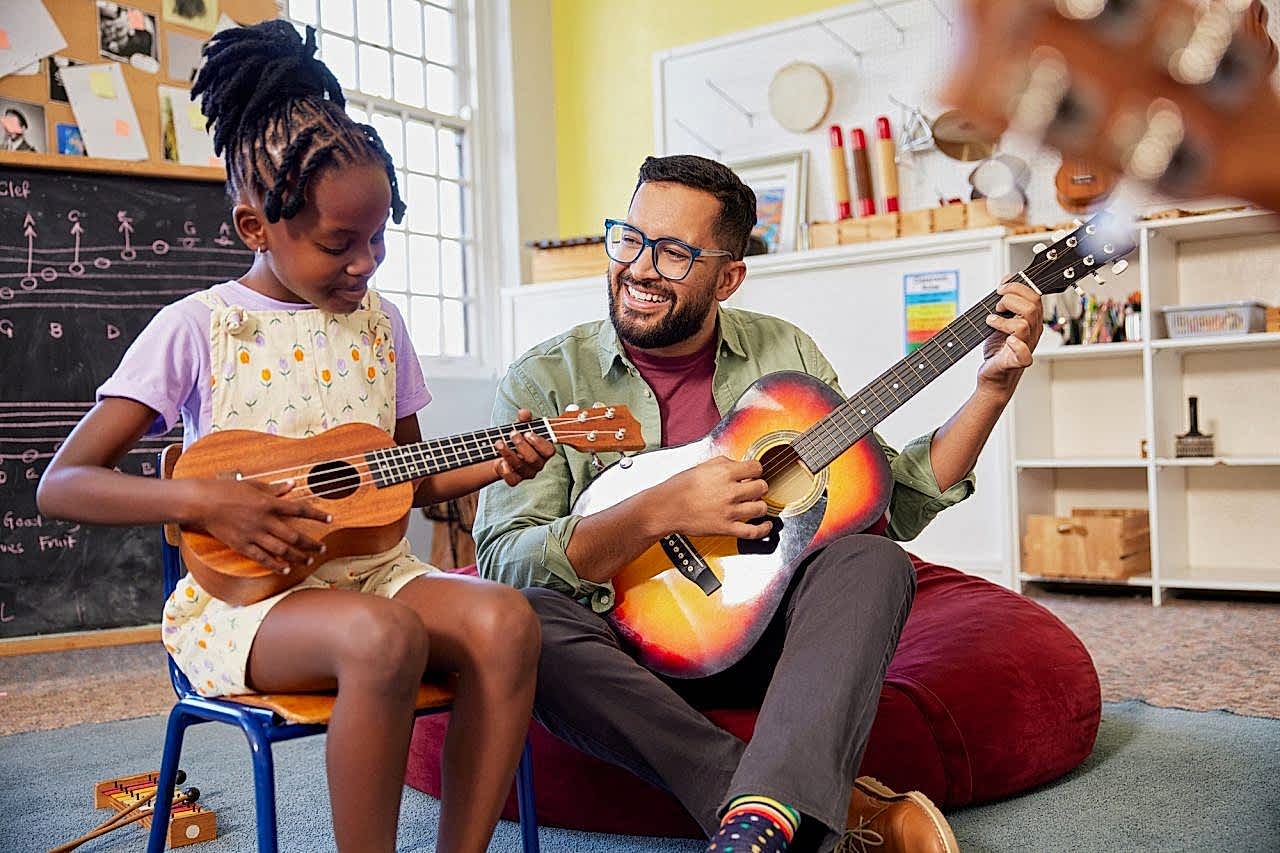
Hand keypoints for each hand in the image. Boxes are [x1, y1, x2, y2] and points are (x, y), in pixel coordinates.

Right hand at [183, 478, 329, 573]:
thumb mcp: (253, 485)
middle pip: (294, 535)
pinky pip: (262, 558)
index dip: (317, 514)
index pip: (299, 509)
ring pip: (281, 549)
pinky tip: (285, 569)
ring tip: (308, 560)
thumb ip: (275, 488)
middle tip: (322, 549)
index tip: (330, 519)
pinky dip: (275, 564)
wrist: (202, 502)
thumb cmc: (226, 490)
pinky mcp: (241, 545)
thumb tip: (292, 484)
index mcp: (268, 503)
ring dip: (297, 556)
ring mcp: (253, 534)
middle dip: (311, 543)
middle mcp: (264, 520)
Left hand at [493, 408, 556, 485]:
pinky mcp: (515, 480)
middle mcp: (538, 464)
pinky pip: (512, 479)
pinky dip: (505, 470)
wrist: (500, 451)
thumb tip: (524, 413)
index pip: (549, 451)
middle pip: (533, 459)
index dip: (539, 443)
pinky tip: (500, 461)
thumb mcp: (520, 426)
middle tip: (512, 434)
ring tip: (499, 442)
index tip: (528, 433)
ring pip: (521, 467)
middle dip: (522, 445)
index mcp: (544, 451)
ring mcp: (527, 473)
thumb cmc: (516, 438)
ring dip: (509, 453)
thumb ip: (524, 419)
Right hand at [653, 456, 772, 539]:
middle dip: (759, 487)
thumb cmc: (679, 488)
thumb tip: (737, 464)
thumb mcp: (701, 466)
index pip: (756, 468)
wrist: (666, 508)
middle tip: (753, 489)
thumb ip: (723, 463)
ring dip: (760, 505)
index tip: (753, 474)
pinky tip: (765, 524)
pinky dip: (763, 528)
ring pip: (760, 508)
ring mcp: (729, 511)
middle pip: (761, 487)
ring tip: (754, 504)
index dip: (756, 470)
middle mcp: (729, 491)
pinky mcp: (726, 528)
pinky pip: (753, 531)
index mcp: (724, 473)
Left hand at [980, 277, 1043, 394]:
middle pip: (1032, 307)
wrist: (994, 375)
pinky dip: (1016, 345)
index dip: (1017, 288)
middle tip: (997, 306)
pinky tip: (1006, 341)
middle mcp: (1032, 332)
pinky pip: (1024, 354)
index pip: (1034, 296)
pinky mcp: (1017, 361)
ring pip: (1025, 325)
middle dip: (1010, 300)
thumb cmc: (998, 349)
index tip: (1001, 289)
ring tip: (992, 321)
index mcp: (1031, 320)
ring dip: (1003, 320)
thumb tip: (1007, 278)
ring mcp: (1026, 346)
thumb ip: (1005, 299)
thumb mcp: (1000, 318)